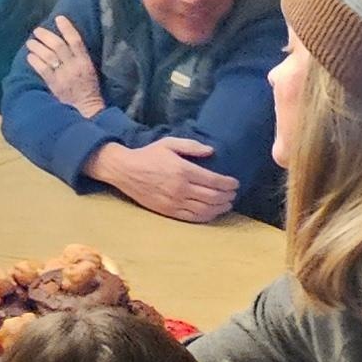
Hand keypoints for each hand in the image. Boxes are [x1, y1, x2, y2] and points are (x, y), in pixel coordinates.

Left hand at [21, 16, 99, 111]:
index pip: (76, 40)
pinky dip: (35, 61)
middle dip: (46, 36)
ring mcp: (63, 75)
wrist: (86, 107)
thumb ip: (78, 56)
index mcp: (85, 61)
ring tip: (30, 42)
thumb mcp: (88, 68)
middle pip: (58, 46)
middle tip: (37, 31)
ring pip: (48, 56)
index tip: (59, 18)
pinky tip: (29, 56)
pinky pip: (43, 70)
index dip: (67, 28)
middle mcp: (74, 66)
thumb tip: (63, 41)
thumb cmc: (88, 87)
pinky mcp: (55, 85)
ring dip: (37, 47)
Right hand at [90, 135, 239, 223]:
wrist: (125, 170)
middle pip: (212, 197)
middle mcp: (181, 188)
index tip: (235, 183)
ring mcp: (174, 202)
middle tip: (234, 194)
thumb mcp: (170, 143)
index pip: (214, 181)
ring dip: (219, 208)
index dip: (228, 183)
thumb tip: (212, 151)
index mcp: (183, 170)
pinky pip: (192, 218)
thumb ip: (192, 146)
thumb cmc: (149, 155)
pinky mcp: (168, 211)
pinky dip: (206, 217)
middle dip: (227, 196)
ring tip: (227, 204)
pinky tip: (212, 213)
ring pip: (204, 210)